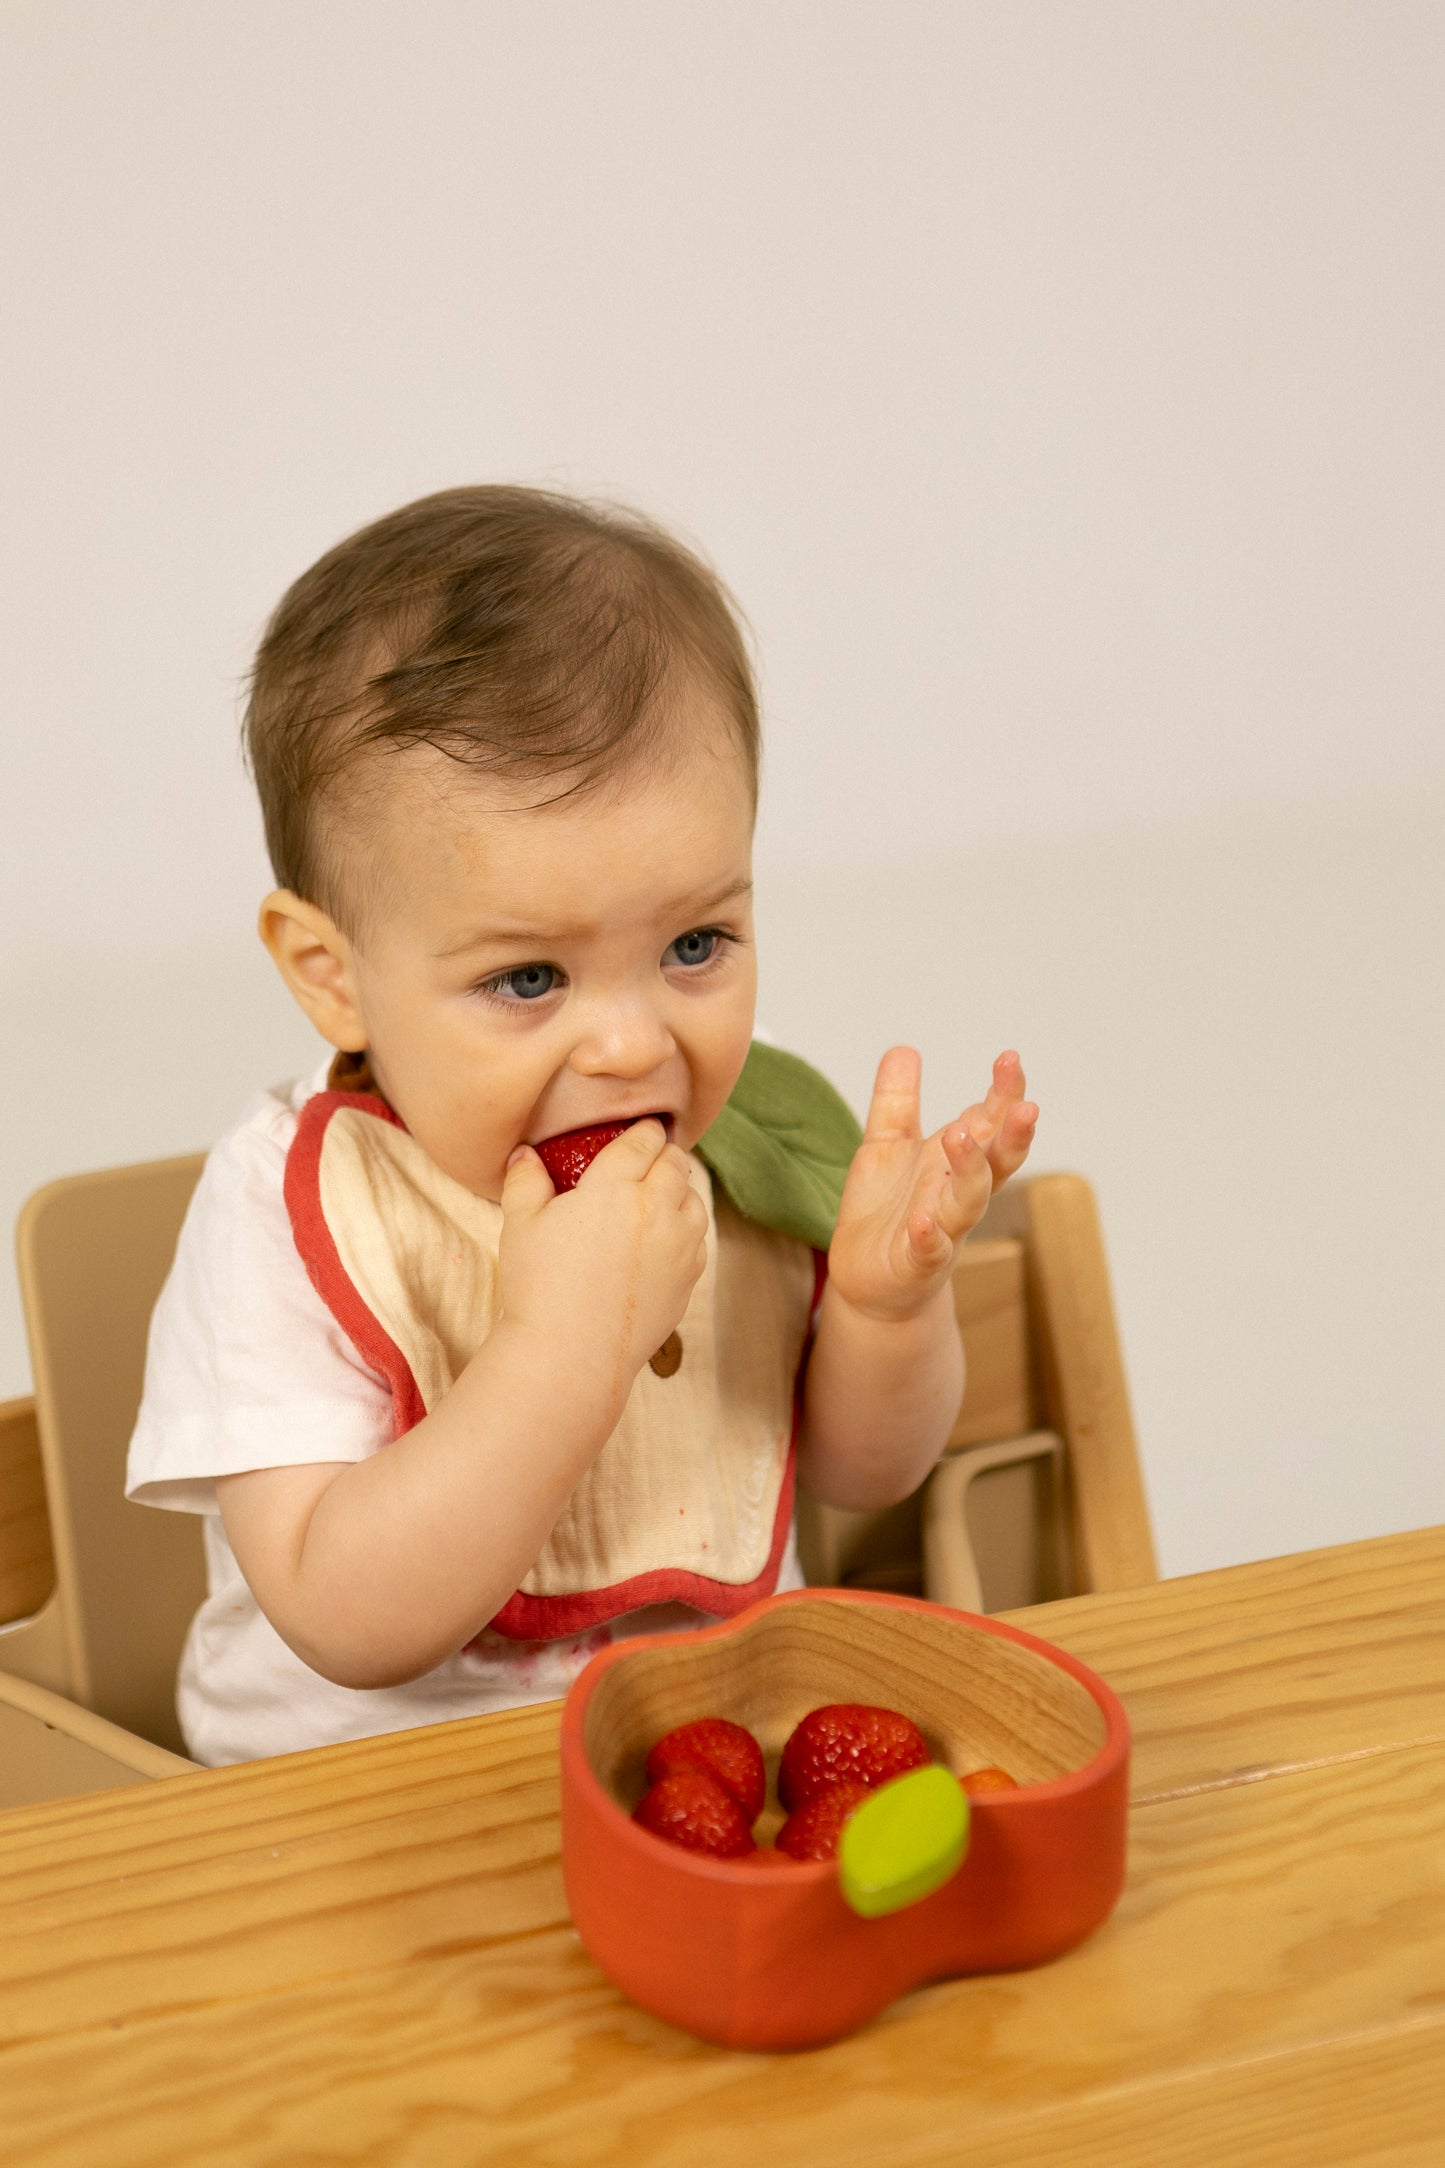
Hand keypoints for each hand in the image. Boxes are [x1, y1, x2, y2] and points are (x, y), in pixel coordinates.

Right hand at [497, 1119, 708, 1390]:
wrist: (572, 1353)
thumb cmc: (540, 1286)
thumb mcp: (521, 1225)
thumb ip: (525, 1181)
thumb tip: (525, 1153)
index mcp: (615, 1187)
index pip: (640, 1142)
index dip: (644, 1131)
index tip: (643, 1128)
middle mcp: (656, 1209)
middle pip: (675, 1164)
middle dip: (665, 1154)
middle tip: (656, 1153)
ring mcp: (679, 1244)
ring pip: (694, 1199)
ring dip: (682, 1189)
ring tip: (666, 1191)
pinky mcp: (688, 1277)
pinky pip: (698, 1239)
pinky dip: (688, 1228)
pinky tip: (670, 1234)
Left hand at [827, 1048, 1037, 1322]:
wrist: (869, 1282)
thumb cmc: (887, 1213)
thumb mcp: (886, 1147)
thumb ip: (897, 1101)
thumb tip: (905, 1048)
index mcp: (956, 1162)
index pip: (989, 1123)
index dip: (1003, 1094)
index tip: (1010, 1059)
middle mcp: (956, 1193)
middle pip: (996, 1161)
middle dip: (1012, 1134)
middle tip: (1025, 1105)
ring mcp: (942, 1230)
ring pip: (969, 1200)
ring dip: (971, 1171)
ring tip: (961, 1137)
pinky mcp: (916, 1263)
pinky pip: (928, 1249)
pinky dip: (929, 1236)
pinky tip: (923, 1221)